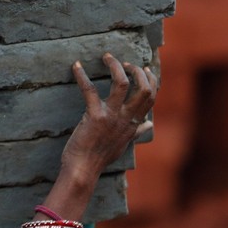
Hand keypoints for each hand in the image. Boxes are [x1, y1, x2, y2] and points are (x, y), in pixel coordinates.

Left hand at [60, 53, 156, 181]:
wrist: (83, 170)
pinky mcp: (94, 116)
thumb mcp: (124, 143)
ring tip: (108, 57)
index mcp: (133, 123)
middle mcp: (126, 118)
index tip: (145, 68)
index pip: (151, 97)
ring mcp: (111, 116)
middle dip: (137, 71)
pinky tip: (76, 66)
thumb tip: (150, 124)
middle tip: (125, 63)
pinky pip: (89, 90)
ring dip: (115, 66)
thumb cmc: (100, 157)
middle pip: (144, 88)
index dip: (151, 79)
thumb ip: (138, 131)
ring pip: (122, 83)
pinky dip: (82, 76)